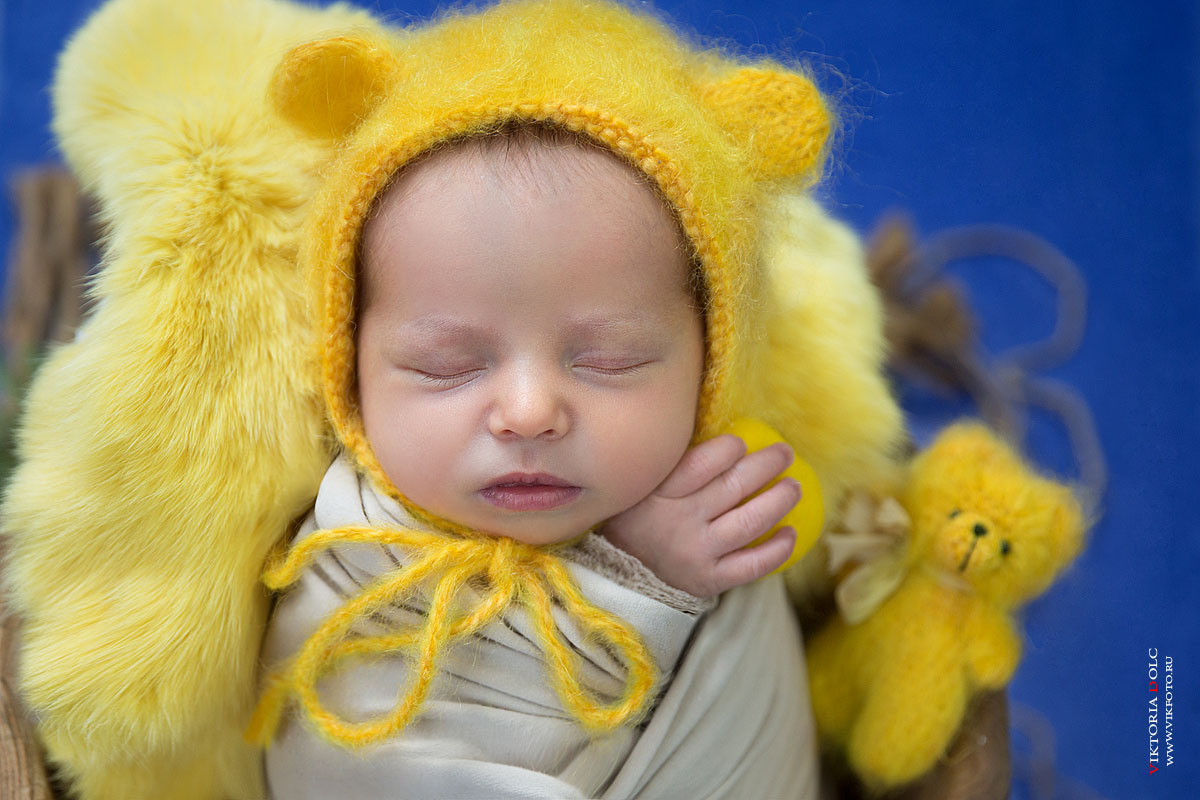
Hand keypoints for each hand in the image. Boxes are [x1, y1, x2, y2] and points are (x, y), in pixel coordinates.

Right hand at [599, 434, 800, 597]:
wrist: (621, 570)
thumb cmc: (641, 512)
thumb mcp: (643, 481)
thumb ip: (674, 461)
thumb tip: (725, 433)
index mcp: (658, 492)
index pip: (701, 464)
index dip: (730, 449)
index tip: (742, 443)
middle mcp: (677, 522)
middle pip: (733, 487)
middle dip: (767, 465)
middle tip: (784, 453)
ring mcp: (695, 553)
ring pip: (750, 522)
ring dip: (779, 500)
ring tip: (794, 487)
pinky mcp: (708, 580)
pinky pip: (752, 565)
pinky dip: (777, 549)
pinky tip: (790, 533)